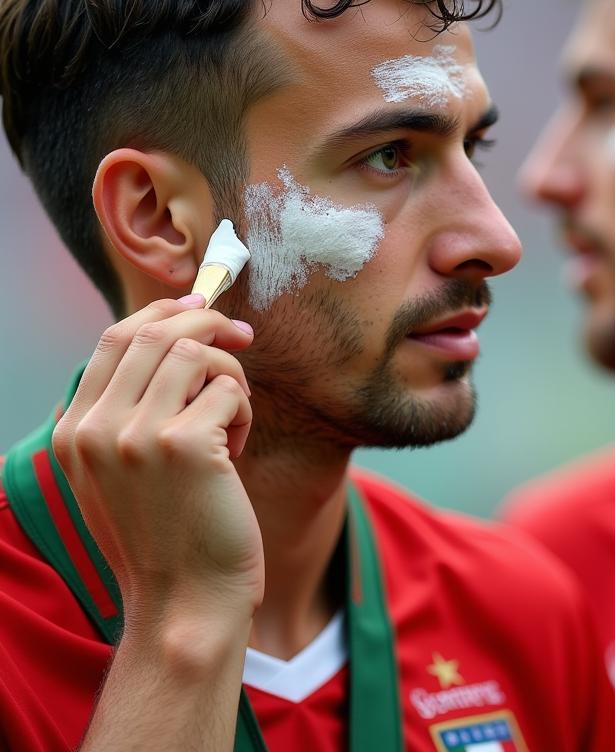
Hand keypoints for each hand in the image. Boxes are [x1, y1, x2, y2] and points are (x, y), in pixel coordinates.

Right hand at [52, 296, 263, 637]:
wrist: (185, 601)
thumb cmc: (168, 532)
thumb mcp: (121, 471)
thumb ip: (128, 409)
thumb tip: (175, 334)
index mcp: (74, 430)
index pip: (114, 338)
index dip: (164, 311)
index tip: (201, 308)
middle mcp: (96, 428)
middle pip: (155, 332)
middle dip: (208, 324)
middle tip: (242, 336)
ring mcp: (136, 436)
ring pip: (197, 354)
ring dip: (229, 376)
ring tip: (231, 421)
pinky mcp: (184, 446)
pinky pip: (230, 389)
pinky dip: (243, 410)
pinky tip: (234, 452)